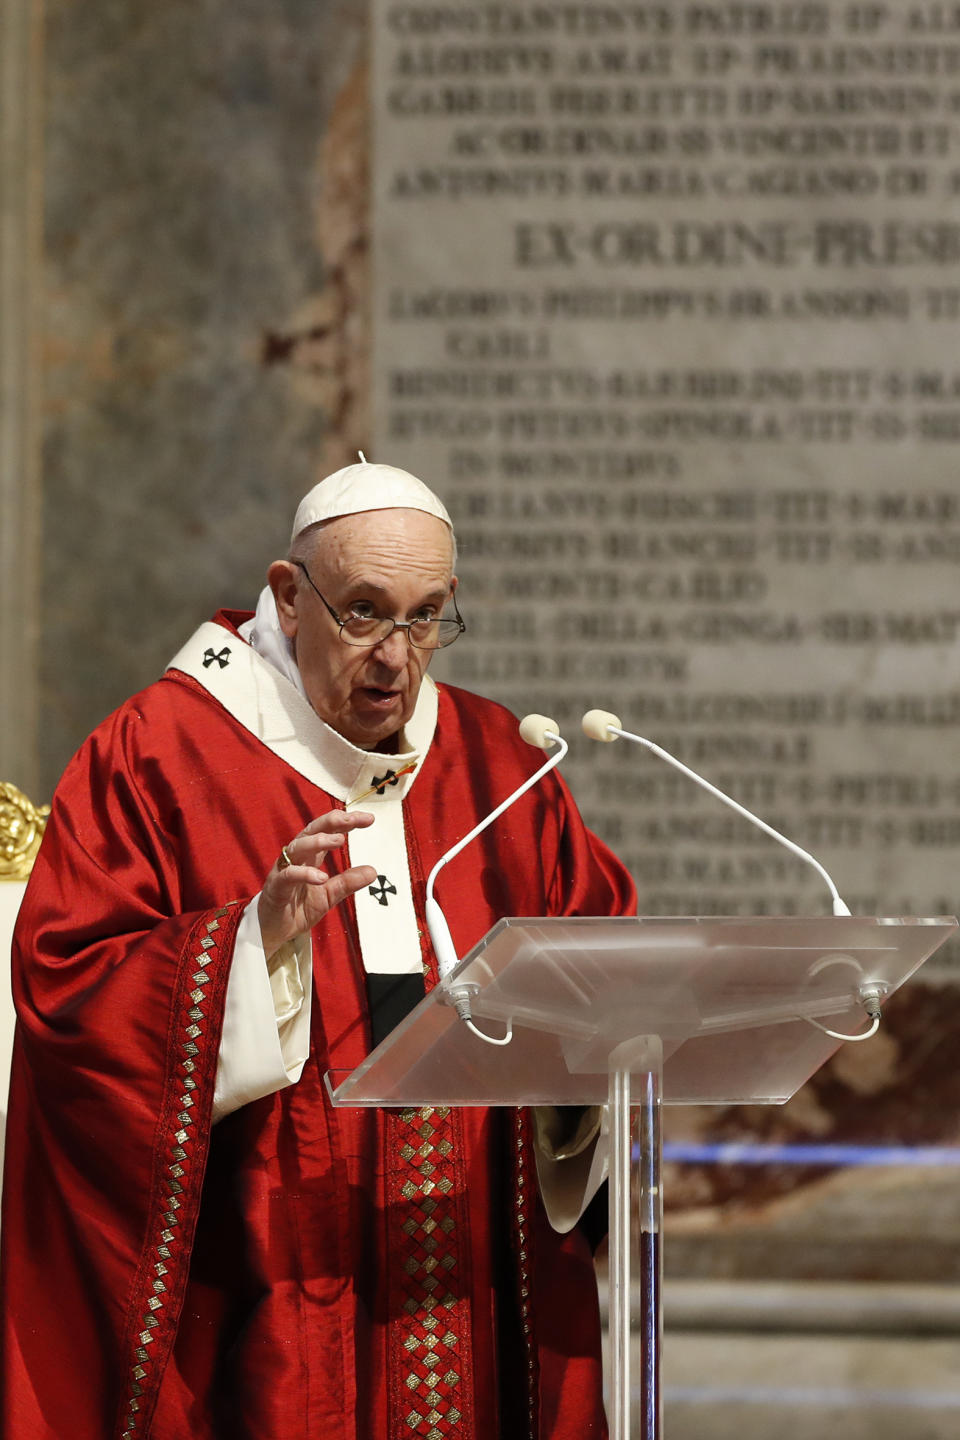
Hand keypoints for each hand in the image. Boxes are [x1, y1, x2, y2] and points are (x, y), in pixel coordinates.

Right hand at [258, 811, 376, 957]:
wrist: (272, 931)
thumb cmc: (296, 908)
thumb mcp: (328, 895)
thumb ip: (347, 882)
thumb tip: (372, 871)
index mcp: (309, 857)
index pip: (328, 832)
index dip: (346, 822)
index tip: (369, 819)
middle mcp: (296, 858)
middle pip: (312, 831)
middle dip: (332, 822)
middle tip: (352, 819)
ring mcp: (284, 870)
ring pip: (298, 847)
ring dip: (318, 841)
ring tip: (339, 841)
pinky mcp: (276, 887)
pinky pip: (288, 875)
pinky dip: (304, 874)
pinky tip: (321, 877)